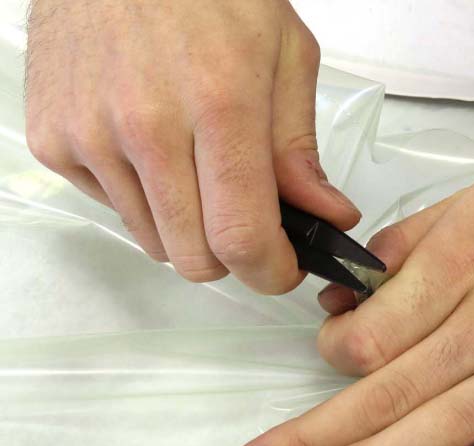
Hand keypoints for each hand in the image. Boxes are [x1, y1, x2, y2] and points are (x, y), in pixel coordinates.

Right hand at [25, 0, 359, 292]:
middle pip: (194, 257)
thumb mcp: (284, 53)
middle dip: (231, 256)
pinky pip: (113, 209)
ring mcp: (91, 136)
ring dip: (187, 226)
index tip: (283, 268)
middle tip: (247, 220)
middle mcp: (146, 128)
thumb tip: (327, 215)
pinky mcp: (54, 140)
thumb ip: (300, 147)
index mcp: (220, 104)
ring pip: (154, 241)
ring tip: (197, 166)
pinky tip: (152, 148)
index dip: (270, 271)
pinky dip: (143, 198)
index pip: (241, 236)